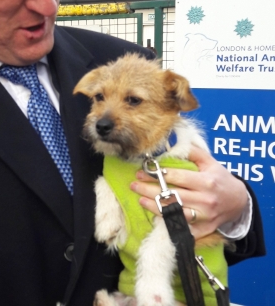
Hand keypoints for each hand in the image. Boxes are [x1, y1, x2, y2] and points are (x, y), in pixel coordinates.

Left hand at [130, 146, 247, 239]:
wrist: (239, 201)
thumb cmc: (221, 178)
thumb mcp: (210, 161)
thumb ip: (192, 152)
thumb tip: (172, 142)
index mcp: (206, 182)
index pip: (177, 177)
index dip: (158, 174)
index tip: (142, 172)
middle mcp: (205, 200)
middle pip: (173, 195)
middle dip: (150, 190)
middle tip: (134, 184)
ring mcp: (205, 217)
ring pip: (175, 214)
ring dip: (155, 207)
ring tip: (140, 199)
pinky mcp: (205, 230)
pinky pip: (184, 230)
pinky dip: (170, 225)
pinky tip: (156, 217)